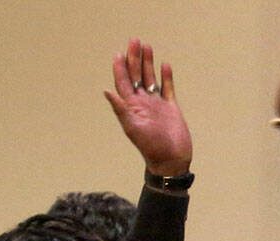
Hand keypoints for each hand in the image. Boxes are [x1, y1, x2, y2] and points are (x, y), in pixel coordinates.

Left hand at [104, 39, 191, 175]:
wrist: (172, 160)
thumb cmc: (151, 147)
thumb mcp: (133, 128)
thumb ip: (121, 109)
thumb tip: (107, 91)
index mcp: (131, 106)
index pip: (123, 82)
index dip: (120, 67)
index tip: (119, 53)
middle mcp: (143, 103)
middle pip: (136, 75)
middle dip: (135, 58)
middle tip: (134, 41)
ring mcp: (157, 104)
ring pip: (150, 78)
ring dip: (148, 63)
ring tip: (147, 47)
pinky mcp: (171, 108)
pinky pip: (168, 89)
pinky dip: (166, 77)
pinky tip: (164, 65)